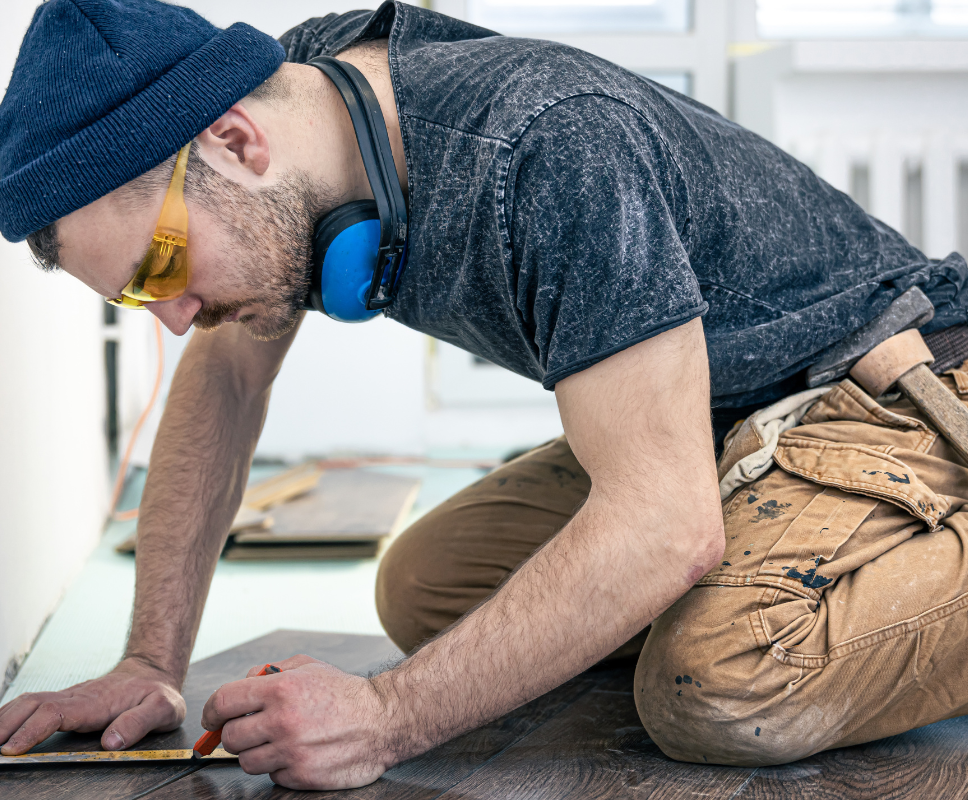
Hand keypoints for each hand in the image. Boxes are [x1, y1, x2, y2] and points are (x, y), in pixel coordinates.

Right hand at [0, 657, 184, 754]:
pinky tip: (2, 726)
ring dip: (6, 718)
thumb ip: (139, 723)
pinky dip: (13, 713)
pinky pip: (34, 704)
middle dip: (7, 725)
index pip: (56, 713)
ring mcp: (70, 697)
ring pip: (30, 701)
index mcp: (97, 702)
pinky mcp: (67, 701)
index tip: (13, 748)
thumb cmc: (158, 693)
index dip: (32, 730)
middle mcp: (78, 697)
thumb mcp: (163, 708)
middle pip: (33, 705)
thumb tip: (111, 742)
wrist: (154, 671)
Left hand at [202, 655, 393, 789]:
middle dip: (236, 733)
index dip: (212, 712)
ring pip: (247, 761)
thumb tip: (243, 683)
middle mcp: (282, 720)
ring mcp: (291, 751)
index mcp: (281, 689)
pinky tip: (297, 753)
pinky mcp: (301, 775)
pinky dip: (279, 767)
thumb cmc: (346, 693)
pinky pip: (272, 776)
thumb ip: (272, 671)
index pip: (223, 701)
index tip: (212, 718)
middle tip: (251, 729)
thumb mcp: (309, 667)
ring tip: (278, 741)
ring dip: (257, 753)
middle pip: (230, 737)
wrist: (382, 720)